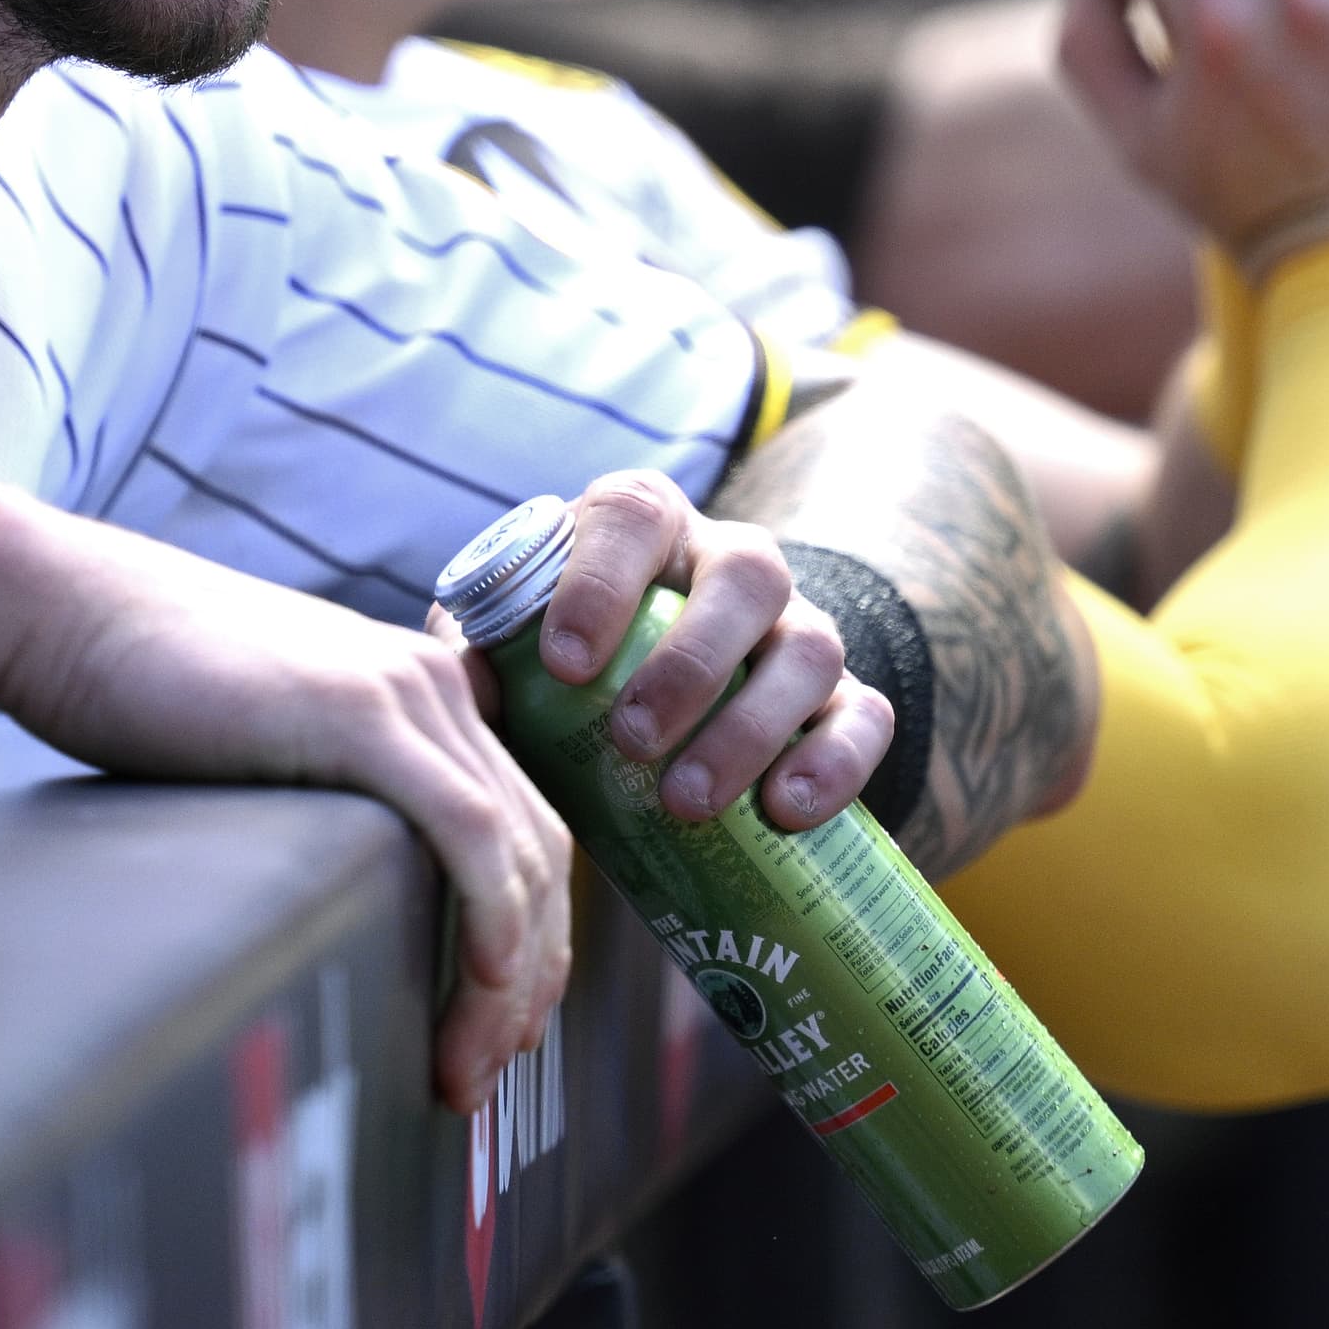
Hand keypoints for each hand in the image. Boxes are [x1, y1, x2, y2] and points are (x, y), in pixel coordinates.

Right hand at [0, 475, 573, 1111]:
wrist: (64, 609)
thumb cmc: (135, 682)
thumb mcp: (267, 738)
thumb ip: (325, 792)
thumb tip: (342, 900)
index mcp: (418, 691)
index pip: (521, 830)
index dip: (529, 944)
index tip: (492, 1031)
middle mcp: (433, 685)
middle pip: (539, 851)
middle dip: (530, 981)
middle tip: (487, 1067)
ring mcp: (404, 693)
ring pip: (516, 852)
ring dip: (509, 978)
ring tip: (469, 1060)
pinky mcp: (360, 713)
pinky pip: (467, 831)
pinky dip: (490, 917)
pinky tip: (481, 983)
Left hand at [498, 470, 890, 834]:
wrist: (657, 704)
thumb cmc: (566, 666)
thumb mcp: (514, 647)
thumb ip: (479, 652)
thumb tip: (461, 682)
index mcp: (644, 525)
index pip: (634, 516)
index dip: (603, 582)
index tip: (563, 665)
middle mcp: (731, 561)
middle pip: (746, 576)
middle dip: (690, 664)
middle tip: (631, 743)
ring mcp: (797, 627)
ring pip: (809, 648)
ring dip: (752, 727)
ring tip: (688, 801)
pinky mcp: (844, 697)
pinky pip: (866, 716)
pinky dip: (835, 762)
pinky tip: (786, 812)